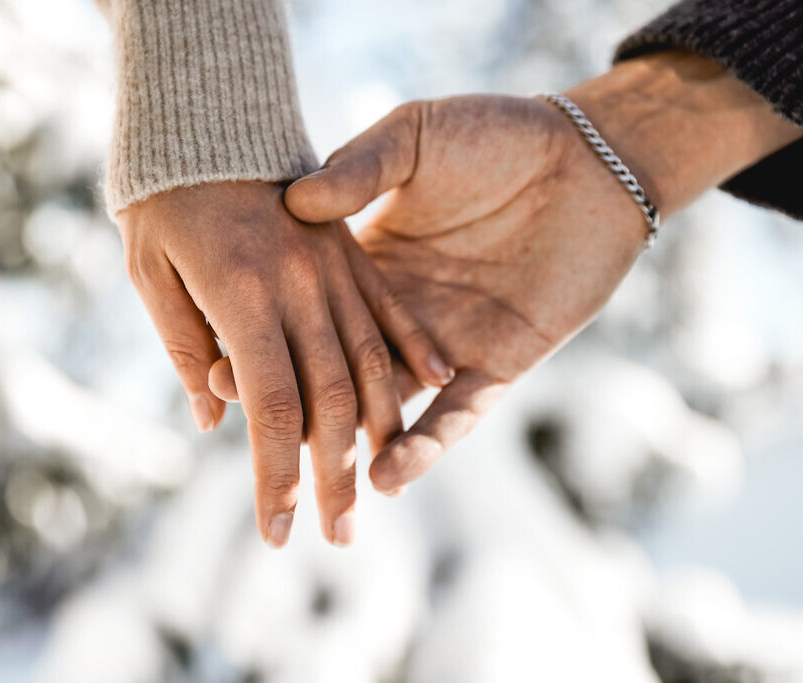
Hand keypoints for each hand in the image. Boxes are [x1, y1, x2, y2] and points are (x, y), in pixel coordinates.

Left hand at [117, 181, 451, 546]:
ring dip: (381, 434)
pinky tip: (437, 387)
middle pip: (329, 400)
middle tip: (340, 537)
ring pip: (371, 363)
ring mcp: (335, 268)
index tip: (277, 532)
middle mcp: (300, 288)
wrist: (206, 115)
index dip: (276, 476)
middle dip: (333, 477)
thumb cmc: (164, 195)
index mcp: (244, 295)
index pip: (273, 408)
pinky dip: (415, 351)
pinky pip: (392, 308)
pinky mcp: (354, 252)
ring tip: (386, 490)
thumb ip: (184, 345)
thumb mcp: (150, 269)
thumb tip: (212, 421)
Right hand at [279, 53, 802, 493]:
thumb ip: (359, 169)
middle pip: (337, 374)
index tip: (218, 367)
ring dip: (355, 447)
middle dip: (296, 408)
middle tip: (249, 437)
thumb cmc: (496, 135)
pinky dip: (427, 446)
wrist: (584, 157)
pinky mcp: (497, 366)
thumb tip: (295, 202)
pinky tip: (391, 474)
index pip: (306, 316)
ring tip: (315, 478)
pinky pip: (457, 416)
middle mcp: (400, 315)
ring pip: (391, 409)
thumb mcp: (413, 140)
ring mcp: (447, 346)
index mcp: (369, 264)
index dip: (265, 342)